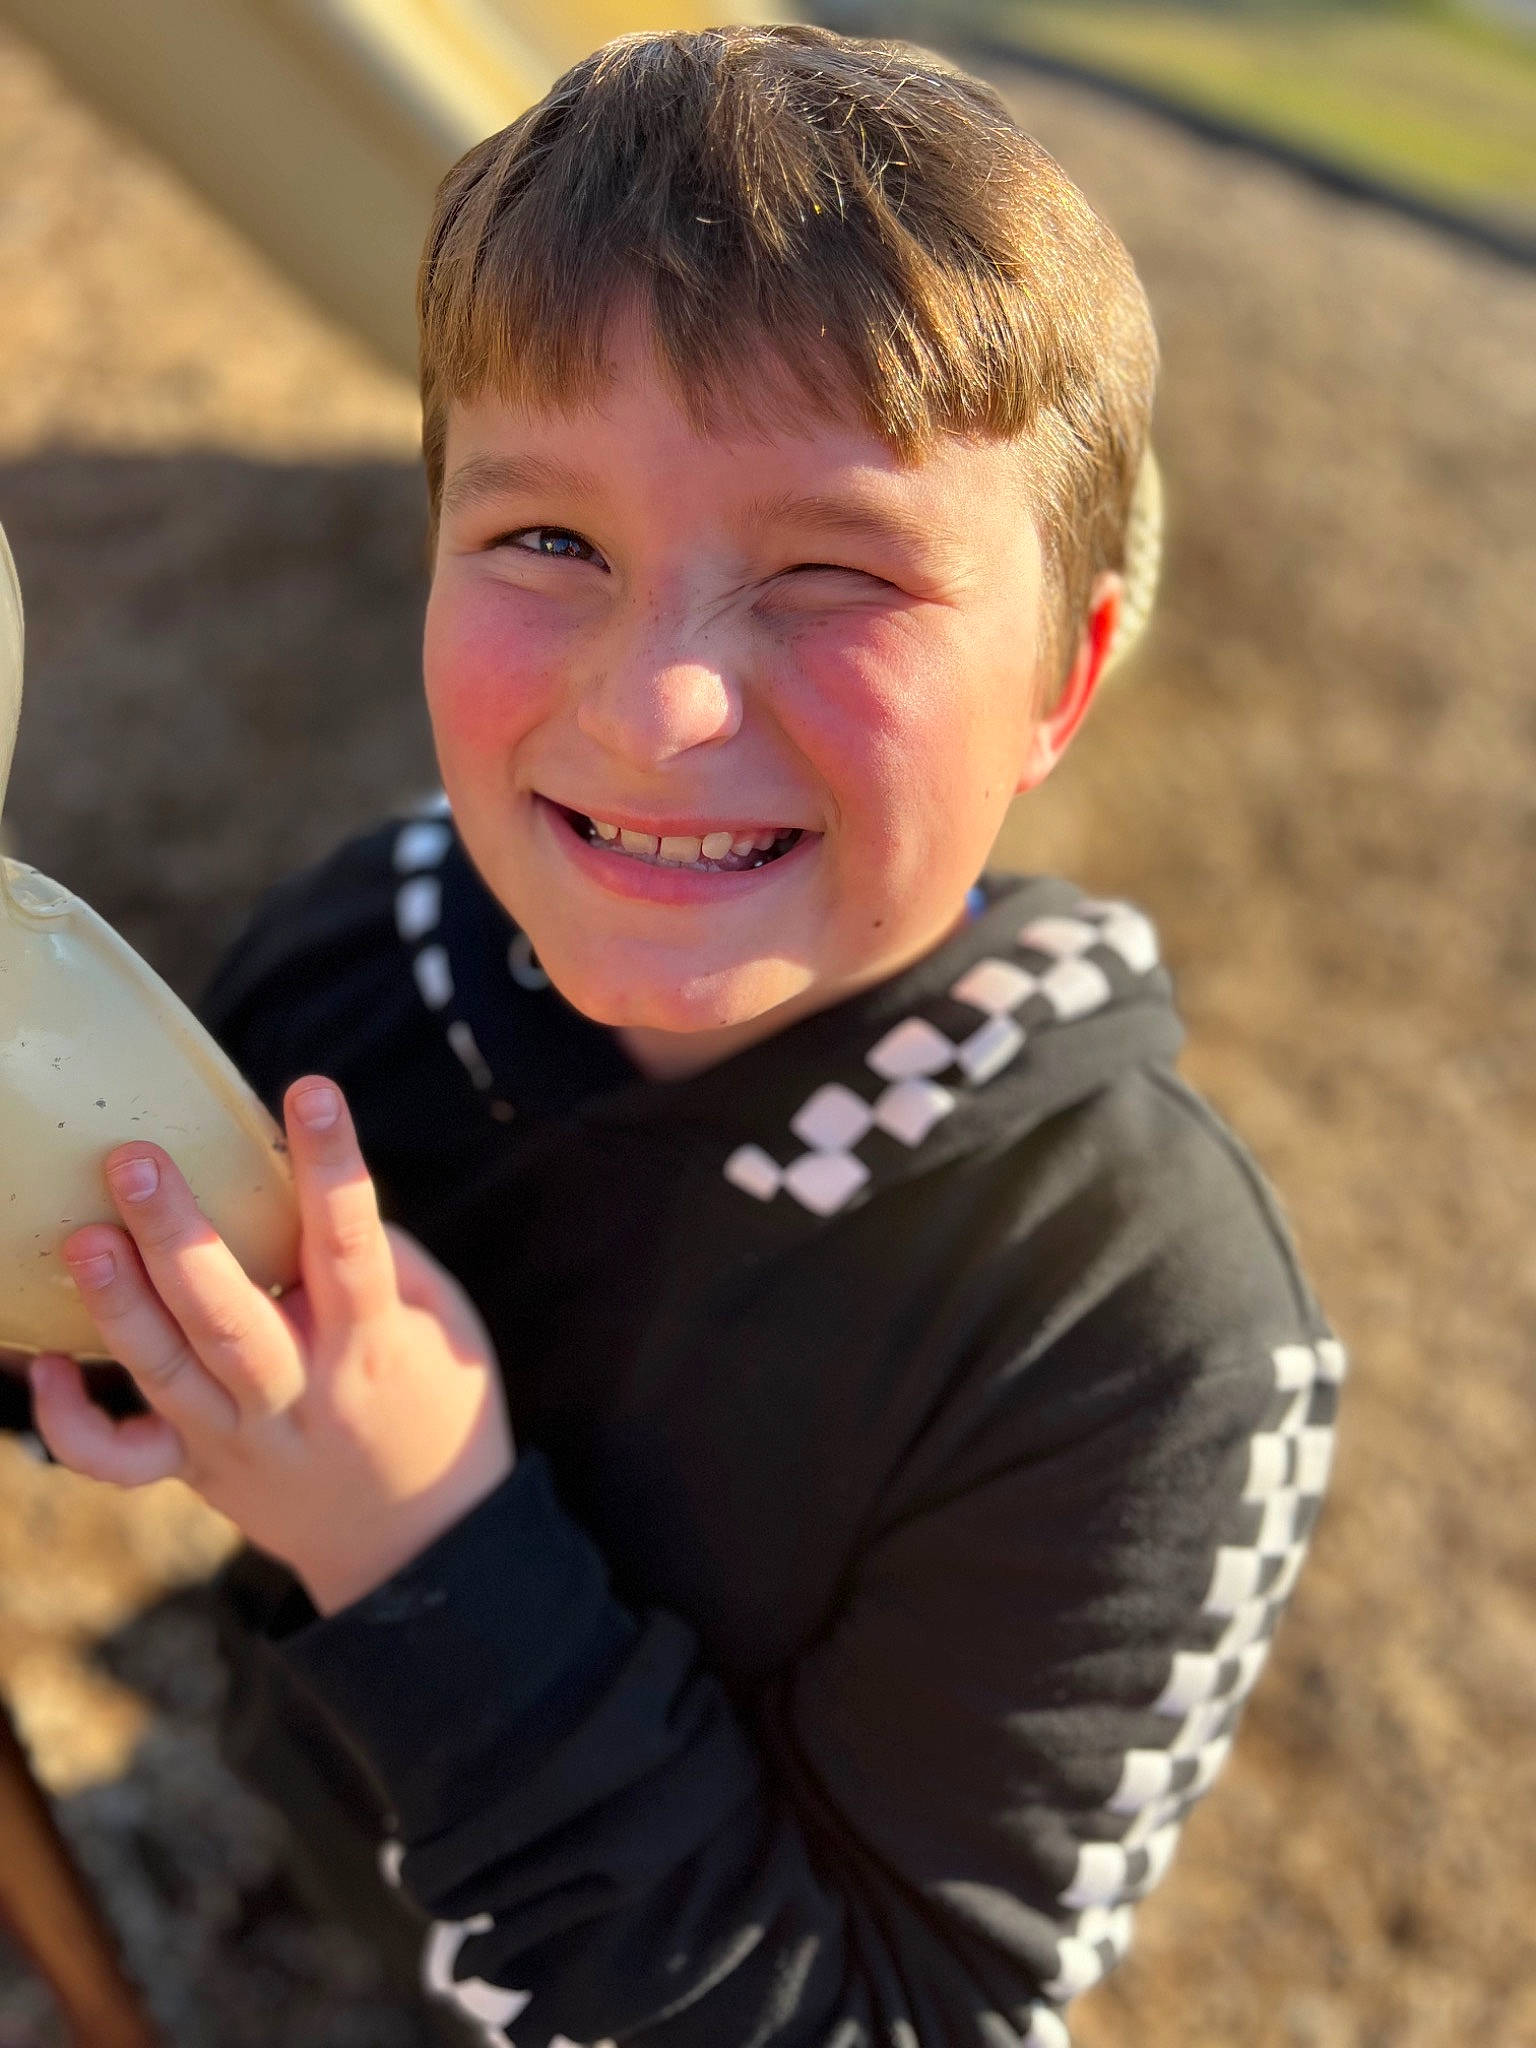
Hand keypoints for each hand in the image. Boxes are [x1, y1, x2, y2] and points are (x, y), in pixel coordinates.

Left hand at [29, 1078, 513, 1615]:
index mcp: (372, 1347)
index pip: (353, 1246)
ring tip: (81, 1237)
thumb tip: (309, 1190)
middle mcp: (299, 1394)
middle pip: (228, 1317)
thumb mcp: (445, 1327)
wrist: (421, 1545)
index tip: (311, 1090)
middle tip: (133, 1158)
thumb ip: (384, 1263)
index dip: (333, 1167)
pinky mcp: (197, 1471)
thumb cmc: (438, 1406)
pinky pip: (120, 1460)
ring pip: (166, 1375)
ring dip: (118, 1306)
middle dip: (177, 1236)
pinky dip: (72, 1421)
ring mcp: (239, 1439)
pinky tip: (45, 1364)